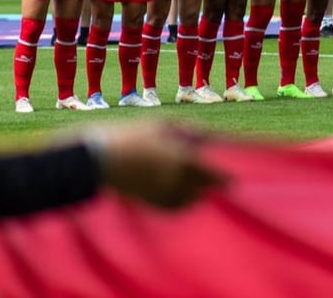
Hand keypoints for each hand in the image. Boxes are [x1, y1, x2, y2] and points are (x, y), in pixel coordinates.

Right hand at [95, 122, 225, 209]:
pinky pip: (174, 206)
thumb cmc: (132, 136)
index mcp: (182, 159)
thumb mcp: (161, 125)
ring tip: (197, 186)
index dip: (224, 178)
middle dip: (209, 184)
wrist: (100, 158)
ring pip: (190, 200)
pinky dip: (181, 202)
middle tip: (216, 181)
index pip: (213, 175)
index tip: (233, 180)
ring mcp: (162, 194)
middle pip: (203, 189)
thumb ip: (187, 132)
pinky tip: (179, 193)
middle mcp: (176, 181)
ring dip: (196, 193)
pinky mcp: (151, 203)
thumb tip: (206, 136)